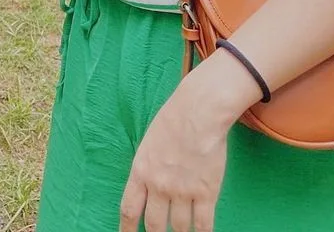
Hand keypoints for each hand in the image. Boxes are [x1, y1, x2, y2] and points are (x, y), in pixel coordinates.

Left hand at [120, 53, 258, 231]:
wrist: (197, 113)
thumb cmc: (171, 122)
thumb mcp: (148, 144)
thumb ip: (146, 169)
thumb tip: (147, 190)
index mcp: (141, 171)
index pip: (129, 209)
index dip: (127, 229)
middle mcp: (159, 185)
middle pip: (154, 225)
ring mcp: (183, 191)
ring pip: (180, 228)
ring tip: (181, 229)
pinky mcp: (206, 192)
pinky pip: (203, 225)